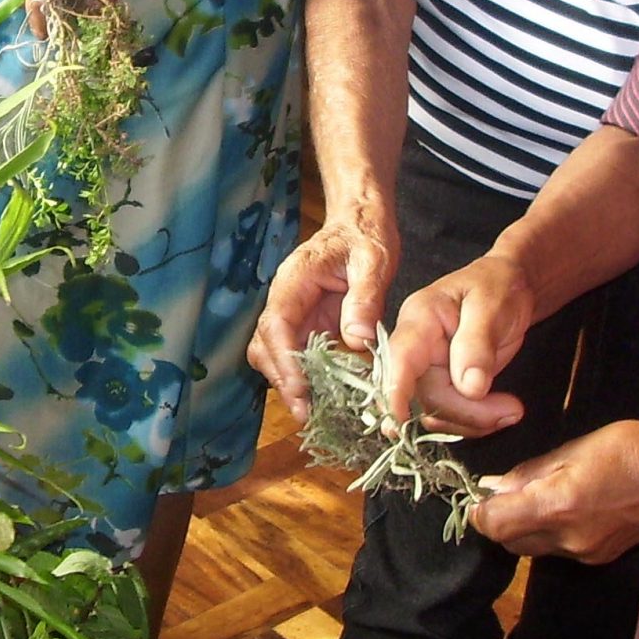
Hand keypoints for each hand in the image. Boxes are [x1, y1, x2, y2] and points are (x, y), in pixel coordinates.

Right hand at [248, 214, 398, 421]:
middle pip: (264, 346)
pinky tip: (325, 397)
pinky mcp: (303, 326)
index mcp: (295, 281)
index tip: (301, 389)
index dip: (284, 360)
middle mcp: (284, 299)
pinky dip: (303, 378)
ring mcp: (291, 314)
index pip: (276, 325)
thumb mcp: (373, 261)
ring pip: (271, 355)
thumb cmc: (365, 237)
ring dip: (289, 384)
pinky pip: (293, 357)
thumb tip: (356, 341)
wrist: (359, 224)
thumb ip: (365, 299)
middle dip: (282, 381)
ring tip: (315, 412)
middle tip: (308, 414)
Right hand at [382, 252, 535, 428]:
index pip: (399, 359)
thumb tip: (469, 387)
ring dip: (473, 421)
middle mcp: (416, 348)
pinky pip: (451, 414)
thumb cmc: (497, 286)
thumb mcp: (491, 306)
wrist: (509, 287)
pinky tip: (502, 411)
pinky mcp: (443, 384)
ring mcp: (428, 369)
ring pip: (436, 412)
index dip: (395, 392)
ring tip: (511, 410)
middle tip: (511, 410)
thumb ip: (477, 344)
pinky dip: (477, 421)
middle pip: (424, 395)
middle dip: (466, 411)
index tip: (398, 424)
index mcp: (419, 320)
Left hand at [470, 422, 638, 563]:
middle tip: (509, 494)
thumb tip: (496, 486)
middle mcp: (568, 538)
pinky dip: (551, 533)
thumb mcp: (575, 448)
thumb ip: (531, 473)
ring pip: (533, 549)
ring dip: (526, 528)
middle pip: (510, 543)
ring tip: (541, 497)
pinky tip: (568, 508)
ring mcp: (585, 553)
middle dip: (502, 521)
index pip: (495, 525)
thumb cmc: (632, 448)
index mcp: (558, 505)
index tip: (481, 496)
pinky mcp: (599, 557)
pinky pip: (559, 550)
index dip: (481, 512)